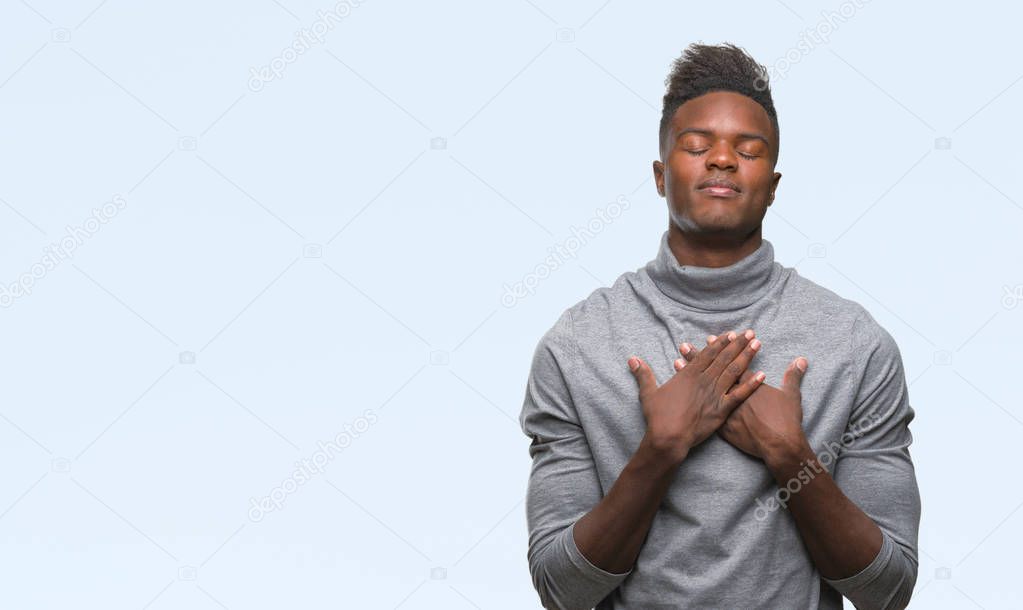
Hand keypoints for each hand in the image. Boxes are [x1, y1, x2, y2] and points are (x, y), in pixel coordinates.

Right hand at [629, 329, 765, 464]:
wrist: (668, 437)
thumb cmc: (657, 417)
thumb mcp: (648, 393)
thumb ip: (643, 375)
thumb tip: (632, 359)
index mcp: (688, 374)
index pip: (708, 354)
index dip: (720, 343)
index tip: (731, 333)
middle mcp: (704, 380)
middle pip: (724, 358)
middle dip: (738, 343)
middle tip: (750, 331)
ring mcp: (715, 394)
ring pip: (734, 371)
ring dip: (747, 356)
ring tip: (757, 343)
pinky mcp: (722, 410)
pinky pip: (740, 394)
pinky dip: (752, 384)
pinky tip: (762, 374)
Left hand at [675, 338, 807, 461]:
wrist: (779, 445)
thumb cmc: (786, 421)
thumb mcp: (792, 396)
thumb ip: (793, 377)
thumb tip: (802, 360)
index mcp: (749, 384)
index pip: (731, 362)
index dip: (721, 350)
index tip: (712, 337)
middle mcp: (733, 393)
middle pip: (713, 371)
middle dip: (699, 357)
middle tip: (686, 345)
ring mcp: (726, 409)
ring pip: (703, 387)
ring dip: (691, 373)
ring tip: (678, 360)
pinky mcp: (722, 425)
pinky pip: (702, 408)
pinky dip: (691, 398)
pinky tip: (682, 391)